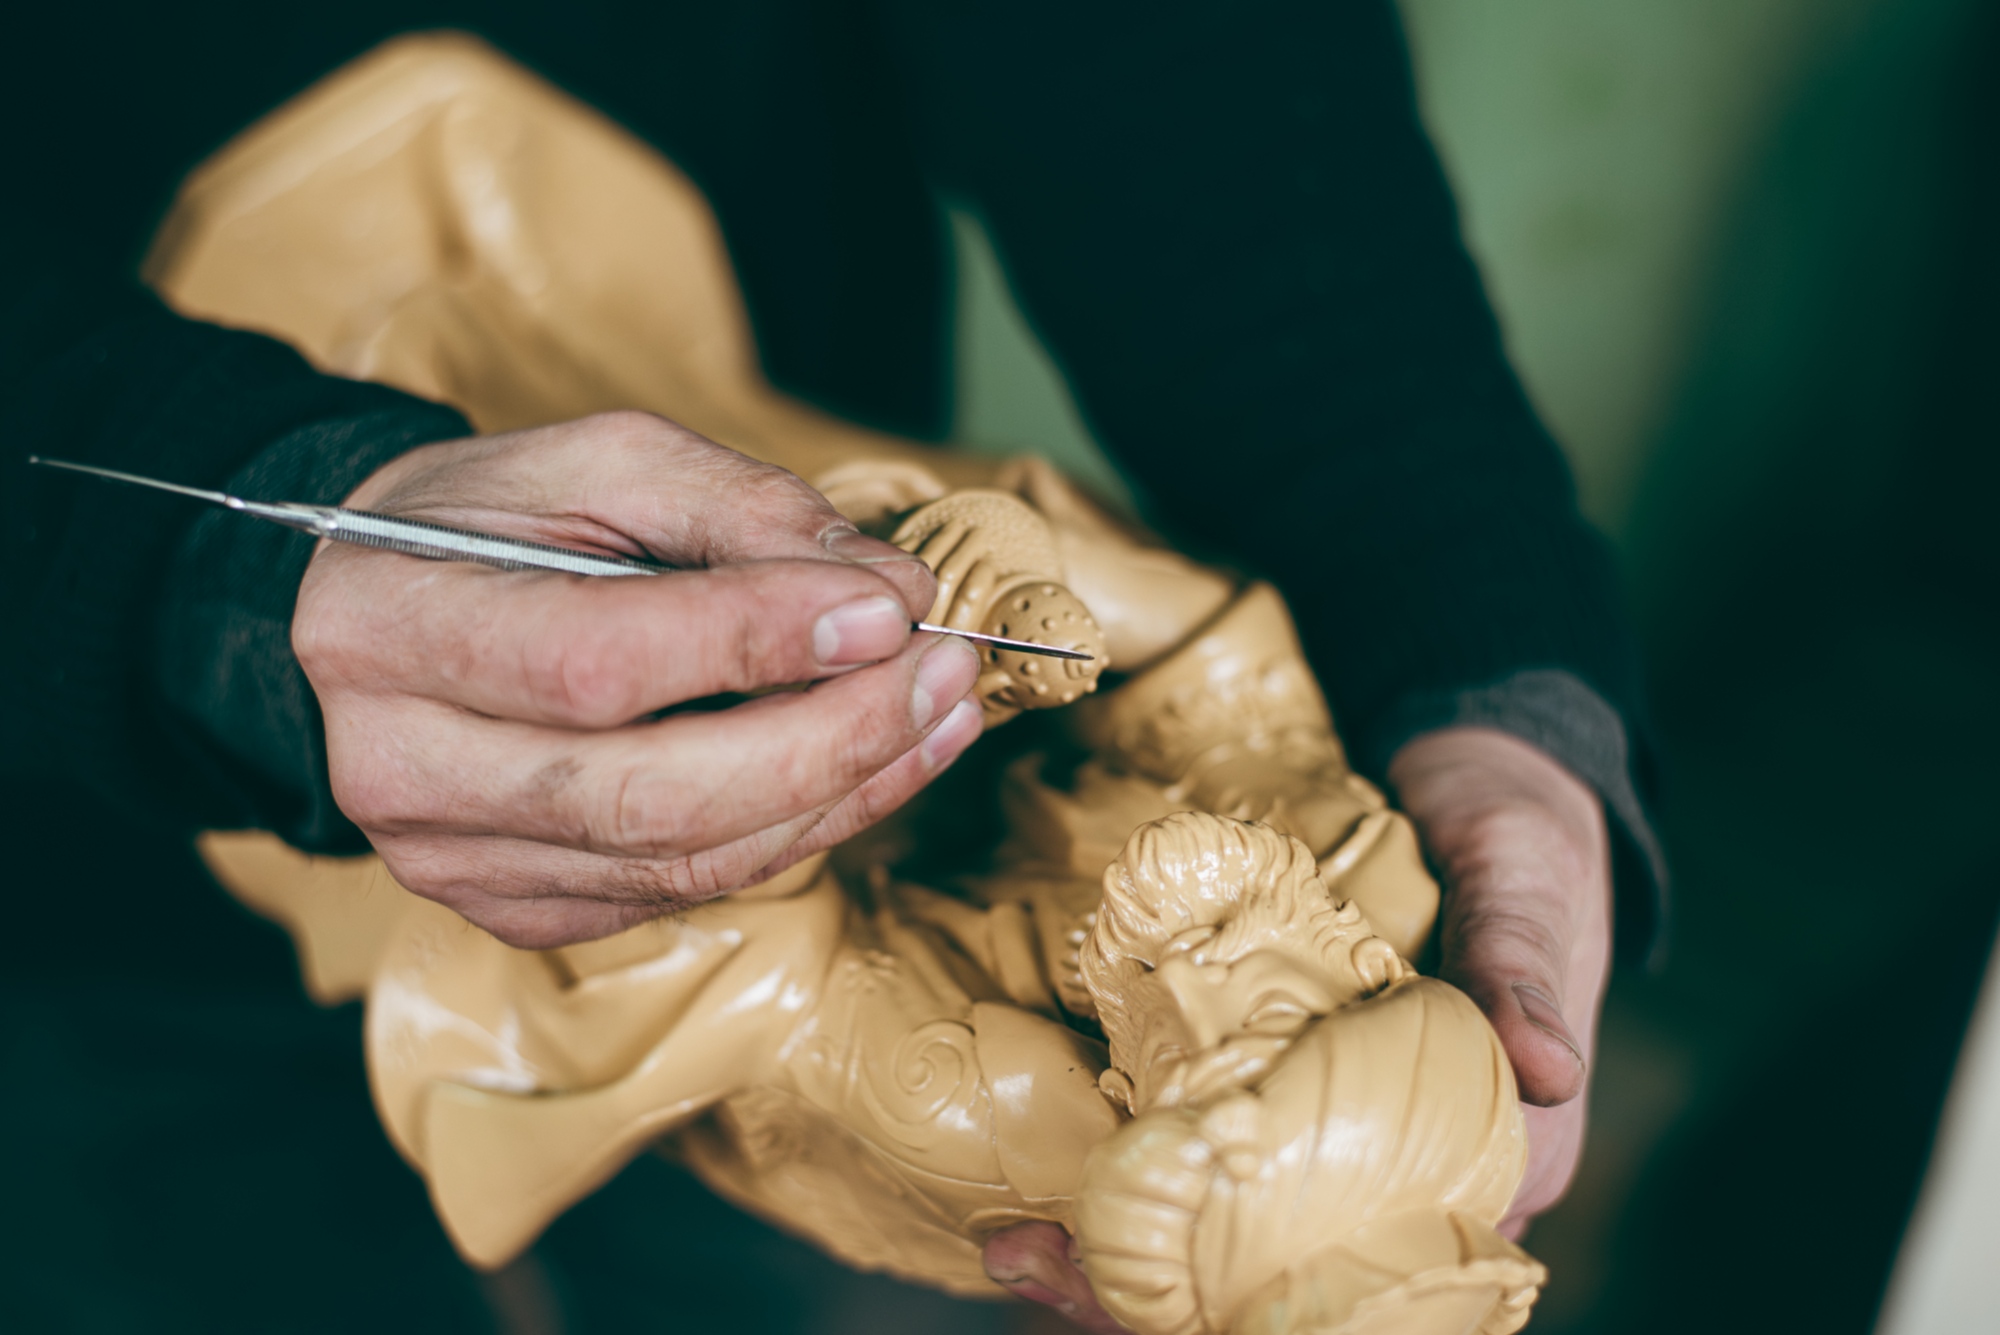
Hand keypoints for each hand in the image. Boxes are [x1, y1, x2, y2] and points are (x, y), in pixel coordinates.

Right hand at [293, 411, 983, 948]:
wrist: (381, 606)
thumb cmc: (495, 519)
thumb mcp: (606, 462)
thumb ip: (746, 512)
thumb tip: (889, 591)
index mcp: (393, 624)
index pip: (596, 661)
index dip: (757, 642)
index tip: (888, 609)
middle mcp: (403, 765)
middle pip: (651, 795)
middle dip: (830, 740)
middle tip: (942, 674)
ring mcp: (453, 858)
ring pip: (683, 860)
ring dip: (842, 793)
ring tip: (940, 715)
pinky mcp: (512, 906)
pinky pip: (682, 891)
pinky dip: (799, 831)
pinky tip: (874, 767)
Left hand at [981, 727, 1609, 1326]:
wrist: (1472, 776)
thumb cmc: (1521, 838)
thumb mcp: (1527, 878)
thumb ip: (1524, 964)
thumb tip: (1552, 1071)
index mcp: (1497, 1151)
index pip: (1392, 1266)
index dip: (1278, 1303)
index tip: (1174, 1309)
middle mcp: (1410, 1161)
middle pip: (1285, 1269)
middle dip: (1164, 1296)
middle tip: (1042, 1273)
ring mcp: (1336, 1122)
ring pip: (1230, 1226)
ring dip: (1126, 1252)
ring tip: (1018, 1246)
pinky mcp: (1278, 1073)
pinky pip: (1204, 1139)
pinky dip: (1129, 1166)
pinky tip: (1045, 1172)